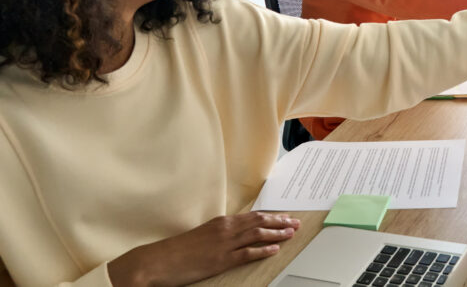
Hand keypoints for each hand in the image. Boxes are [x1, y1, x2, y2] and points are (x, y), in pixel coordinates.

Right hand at [107, 212, 300, 285]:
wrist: (160, 260)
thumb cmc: (179, 250)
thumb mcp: (204, 235)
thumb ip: (222, 233)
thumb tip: (238, 234)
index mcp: (222, 222)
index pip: (253, 216)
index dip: (272, 215)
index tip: (286, 216)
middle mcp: (226, 229)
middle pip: (260, 221)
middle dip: (280, 221)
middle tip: (296, 222)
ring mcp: (225, 244)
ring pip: (258, 234)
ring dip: (277, 233)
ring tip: (291, 233)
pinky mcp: (221, 260)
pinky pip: (247, 253)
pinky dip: (263, 250)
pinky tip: (275, 249)